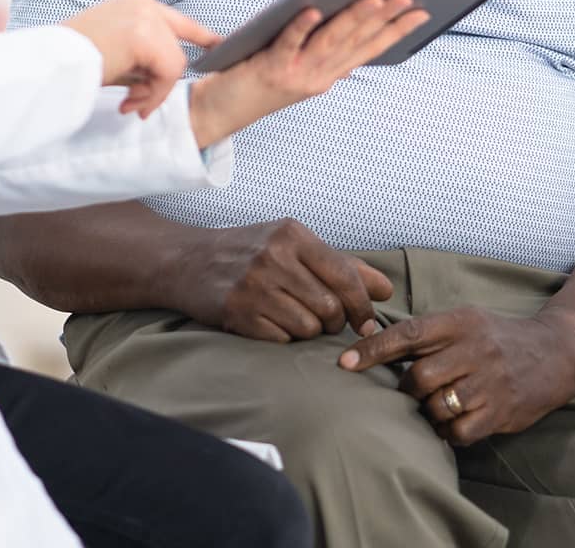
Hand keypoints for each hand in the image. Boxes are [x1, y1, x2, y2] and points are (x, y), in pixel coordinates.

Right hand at [64, 0, 220, 118]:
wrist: (52, 65)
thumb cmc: (74, 62)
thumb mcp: (114, 51)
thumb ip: (142, 56)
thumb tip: (163, 79)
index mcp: (133, 0)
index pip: (175, 18)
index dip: (201, 35)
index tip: (219, 45)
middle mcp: (142, 0)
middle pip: (176, 47)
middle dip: (162, 82)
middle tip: (136, 102)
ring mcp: (145, 15)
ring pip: (175, 63)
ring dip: (154, 92)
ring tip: (128, 102)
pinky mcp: (146, 34)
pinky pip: (169, 73)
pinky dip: (155, 94)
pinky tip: (130, 102)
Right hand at [175, 217, 393, 341]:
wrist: (188, 260)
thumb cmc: (250, 252)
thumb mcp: (294, 245)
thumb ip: (342, 266)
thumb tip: (386, 289)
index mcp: (293, 235)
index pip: (346, 277)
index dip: (362, 307)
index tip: (365, 324)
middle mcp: (274, 256)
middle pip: (330, 308)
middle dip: (332, 322)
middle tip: (319, 317)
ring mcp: (253, 284)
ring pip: (308, 327)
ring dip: (307, 330)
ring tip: (290, 315)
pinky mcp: (237, 312)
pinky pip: (282, 339)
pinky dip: (282, 337)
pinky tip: (268, 321)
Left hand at [188, 0, 429, 146]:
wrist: (218, 114)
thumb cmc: (255, 80)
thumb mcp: (297, 67)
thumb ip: (321, 48)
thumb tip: (351, 17)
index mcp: (327, 76)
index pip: (369, 49)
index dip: (397, 31)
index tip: (423, 11)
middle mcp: (318, 78)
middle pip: (355, 42)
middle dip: (385, 18)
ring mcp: (296, 75)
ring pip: (330, 42)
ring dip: (354, 19)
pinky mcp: (270, 70)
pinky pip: (288, 43)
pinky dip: (302, 26)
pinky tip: (314, 7)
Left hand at [339, 308, 574, 445]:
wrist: (554, 350)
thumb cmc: (495, 336)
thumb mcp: (464, 320)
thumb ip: (427, 331)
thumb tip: (373, 341)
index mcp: (459, 322)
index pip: (407, 333)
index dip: (373, 348)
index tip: (344, 362)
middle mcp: (473, 349)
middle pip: (419, 376)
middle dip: (406, 388)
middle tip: (411, 390)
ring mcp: (489, 382)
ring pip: (436, 405)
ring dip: (427, 411)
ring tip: (435, 405)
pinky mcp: (501, 412)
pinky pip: (458, 431)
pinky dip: (447, 432)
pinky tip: (453, 423)